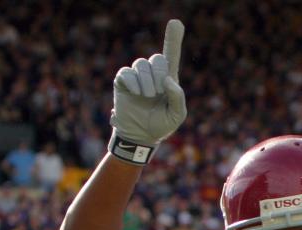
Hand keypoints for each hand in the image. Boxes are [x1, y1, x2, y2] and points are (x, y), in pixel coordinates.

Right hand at [108, 19, 186, 163]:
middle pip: (157, 58)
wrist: (141, 136)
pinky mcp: (123, 81)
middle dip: (159, 74)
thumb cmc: (161, 125)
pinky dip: (134, 83)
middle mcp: (153, 75)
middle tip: (158, 92)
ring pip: (141, 64)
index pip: (171, 55)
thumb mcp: (177, 115)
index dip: (173, 39)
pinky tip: (137, 94)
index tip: (176, 23)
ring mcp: (137, 77)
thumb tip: (168, 79)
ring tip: (147, 97)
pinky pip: (127, 72)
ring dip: (147, 82)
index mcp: (168, 79)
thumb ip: (178, 98)